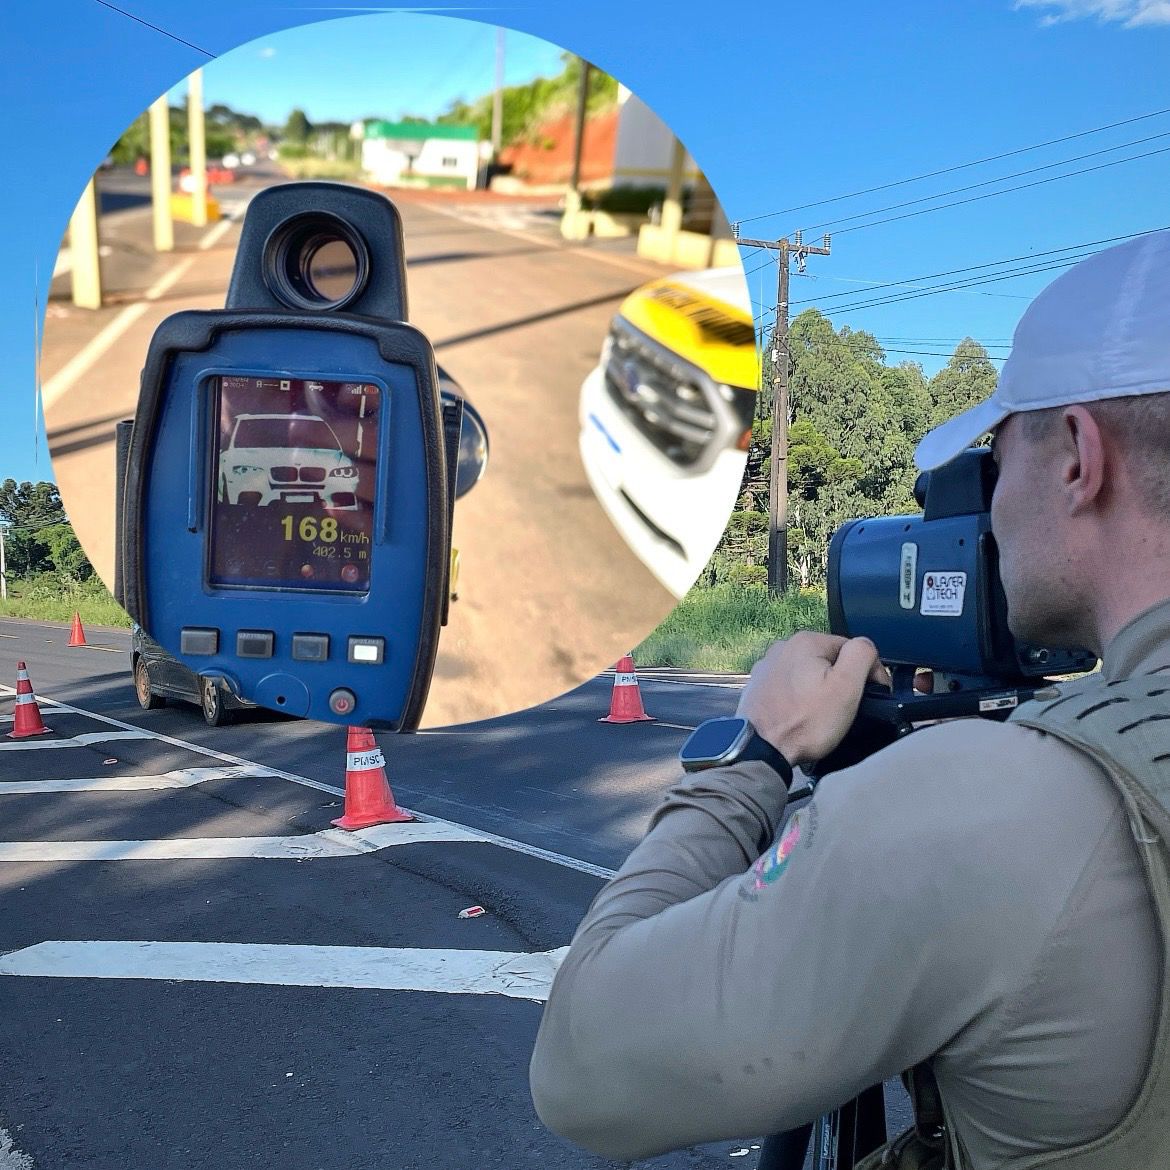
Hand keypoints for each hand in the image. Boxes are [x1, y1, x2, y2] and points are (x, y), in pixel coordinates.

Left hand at [736, 632, 890, 767]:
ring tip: (818, 716)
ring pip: (808, 675)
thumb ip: (861, 655)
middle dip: (838, 682)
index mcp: (805, 641)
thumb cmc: (804, 723)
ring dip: (817, 691)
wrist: (762, 750)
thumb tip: (865, 644)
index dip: (865, 672)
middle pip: (827, 661)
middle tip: (841, 709)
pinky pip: (789, 688)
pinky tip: (800, 716)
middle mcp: (782, 648)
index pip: (850, 649)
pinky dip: (798, 699)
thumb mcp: (846, 685)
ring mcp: (767, 667)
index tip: (870, 694)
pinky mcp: (759, 686)